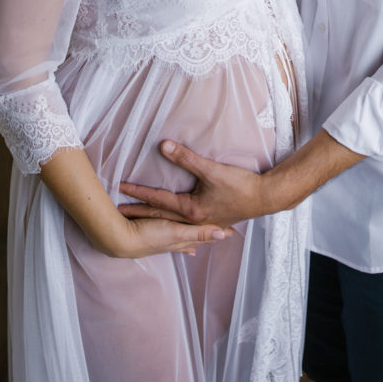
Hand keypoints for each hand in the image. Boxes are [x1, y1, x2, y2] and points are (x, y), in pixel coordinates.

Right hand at [112, 214, 231, 258]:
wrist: (120, 240)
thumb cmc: (149, 235)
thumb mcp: (175, 232)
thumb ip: (197, 232)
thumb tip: (222, 234)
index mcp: (183, 239)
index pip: (205, 236)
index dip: (217, 233)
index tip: (233, 232)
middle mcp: (176, 241)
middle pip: (196, 238)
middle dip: (208, 236)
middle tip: (223, 233)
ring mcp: (164, 240)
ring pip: (185, 238)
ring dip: (194, 238)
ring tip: (204, 241)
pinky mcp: (153, 235)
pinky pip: (171, 236)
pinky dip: (179, 238)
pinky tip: (177, 241)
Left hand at [119, 140, 265, 228]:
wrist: (265, 198)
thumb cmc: (240, 185)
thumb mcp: (212, 170)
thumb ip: (187, 158)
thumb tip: (164, 146)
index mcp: (190, 210)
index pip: (158, 200)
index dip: (139, 193)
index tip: (121, 188)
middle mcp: (193, 221)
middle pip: (160, 217)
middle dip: (138, 213)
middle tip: (117, 213)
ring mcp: (203, 225)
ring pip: (171, 225)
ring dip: (154, 222)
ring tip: (140, 224)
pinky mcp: (212, 223)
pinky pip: (186, 230)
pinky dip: (175, 231)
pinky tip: (177, 235)